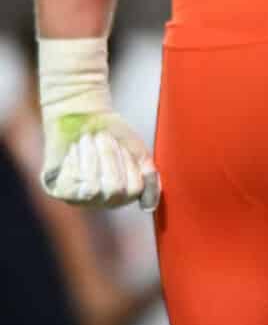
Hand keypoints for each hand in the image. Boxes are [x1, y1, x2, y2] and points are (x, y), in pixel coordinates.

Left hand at [37, 37, 158, 209]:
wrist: (81, 117)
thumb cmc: (114, 133)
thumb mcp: (138, 153)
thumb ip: (149, 177)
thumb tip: (148, 207)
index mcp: (127, 192)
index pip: (134, 189)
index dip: (129, 164)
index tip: (122, 145)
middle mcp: (106, 201)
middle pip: (113, 188)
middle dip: (109, 157)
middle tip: (102, 137)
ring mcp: (83, 198)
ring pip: (92, 187)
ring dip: (91, 156)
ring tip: (87, 140)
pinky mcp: (62, 191)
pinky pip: (74, 182)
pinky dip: (76, 160)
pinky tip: (74, 150)